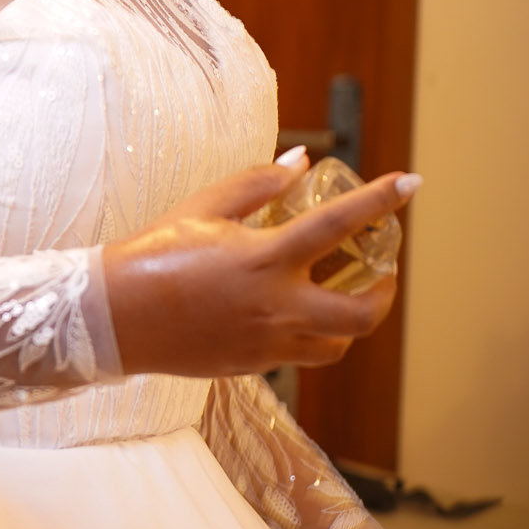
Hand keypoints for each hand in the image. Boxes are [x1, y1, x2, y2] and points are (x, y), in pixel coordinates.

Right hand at [102, 160, 413, 377]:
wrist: (117, 315)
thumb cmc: (158, 251)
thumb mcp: (206, 205)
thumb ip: (258, 184)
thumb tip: (300, 164)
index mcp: (266, 257)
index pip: (340, 224)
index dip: (381, 201)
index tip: (411, 184)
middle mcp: (276, 305)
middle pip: (360, 313)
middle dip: (385, 291)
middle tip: (382, 268)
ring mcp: (267, 342)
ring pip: (337, 344)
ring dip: (352, 319)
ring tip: (343, 293)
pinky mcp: (253, 364)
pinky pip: (300, 353)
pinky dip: (311, 331)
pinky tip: (293, 308)